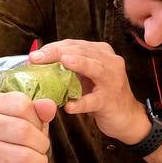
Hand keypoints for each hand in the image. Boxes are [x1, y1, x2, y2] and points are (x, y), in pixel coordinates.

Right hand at [0, 92, 55, 162]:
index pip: (22, 105)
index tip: (36, 127)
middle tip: (41, 148)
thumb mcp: (25, 116)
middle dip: (42, 142)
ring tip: (38, 161)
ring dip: (41, 162)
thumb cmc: (10, 134)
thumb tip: (49, 106)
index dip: (37, 119)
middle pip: (24, 131)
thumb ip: (39, 110)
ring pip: (25, 157)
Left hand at [30, 40, 147, 142]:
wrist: (126, 117)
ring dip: (79, 64)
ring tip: (63, 62)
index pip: (74, 44)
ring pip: (95, 68)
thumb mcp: (86, 76)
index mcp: (101, 53)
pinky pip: (94, 101)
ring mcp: (112, 81)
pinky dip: (81, 103)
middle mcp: (109, 62)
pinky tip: (70, 106)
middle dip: (57, 53)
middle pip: (82, 51)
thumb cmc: (102, 94)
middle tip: (36, 58)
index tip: (34, 55)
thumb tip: (39, 65)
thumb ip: (69, 68)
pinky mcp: (111, 101)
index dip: (53, 47)